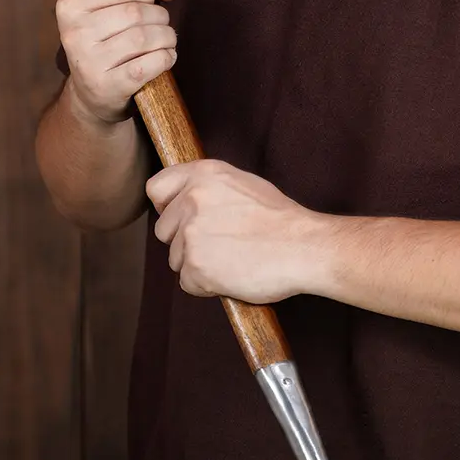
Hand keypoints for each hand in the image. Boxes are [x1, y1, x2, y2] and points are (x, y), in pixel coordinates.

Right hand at [56, 0, 187, 124]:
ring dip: (166, 37)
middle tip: (160, 25)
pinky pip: (150, 63)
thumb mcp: (116, 7)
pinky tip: (165, 57)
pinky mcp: (109, 85)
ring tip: (166, 40)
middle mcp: (74, 34)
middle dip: (160, 16)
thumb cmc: (107, 41)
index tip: (148, 1)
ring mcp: (89, 62)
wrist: (90, 94)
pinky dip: (166, 57)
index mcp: (70, 6)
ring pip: (145, 37)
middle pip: (136, 12)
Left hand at [146, 160, 325, 302]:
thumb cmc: (279, 219)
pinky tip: (232, 274)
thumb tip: (183, 199)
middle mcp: (192, 199)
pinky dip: (206, 285)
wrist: (302, 247)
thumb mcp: (242, 184)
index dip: (167, 207)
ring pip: (176, 258)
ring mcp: (191, 234)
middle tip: (220, 244)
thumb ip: (207, 187)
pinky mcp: (196, 266)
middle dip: (185, 241)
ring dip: (198, 264)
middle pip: (163, 230)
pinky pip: (188, 283)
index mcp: (203, 174)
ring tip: (232, 258)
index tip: (181, 217)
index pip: (157, 188)